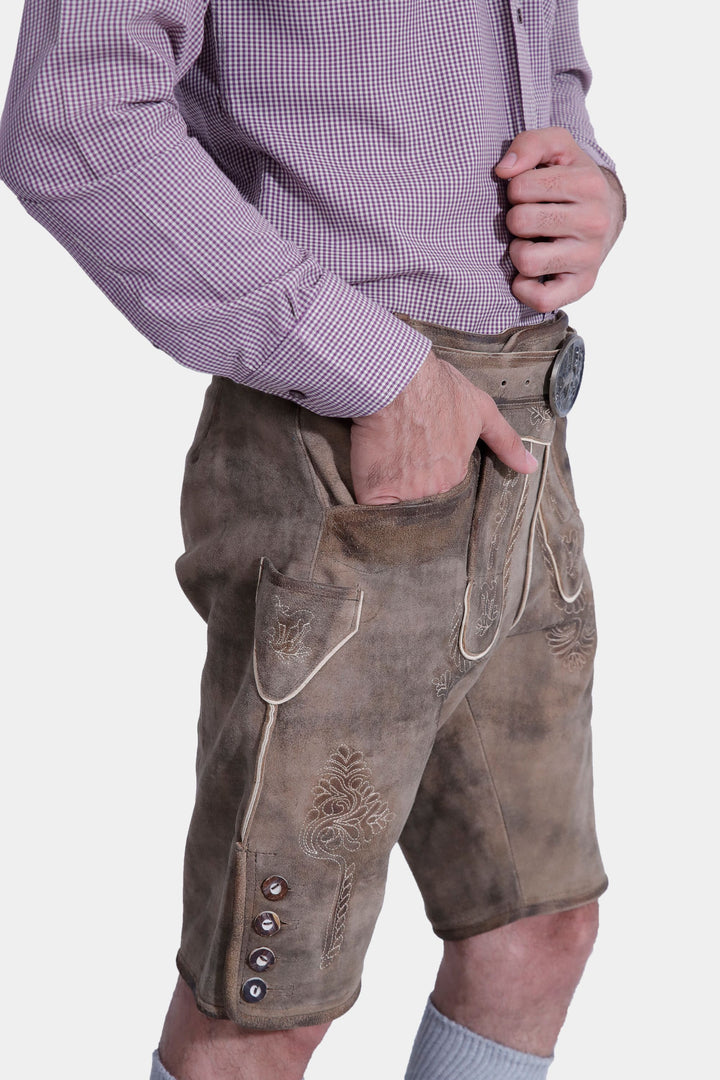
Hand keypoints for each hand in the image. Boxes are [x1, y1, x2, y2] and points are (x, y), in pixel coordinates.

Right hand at [350, 350, 536, 504]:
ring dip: (391, 505)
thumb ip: (506, 441)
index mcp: (456, 475)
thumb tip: (530, 466)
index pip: (445, 493)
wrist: (397, 380)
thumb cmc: (437, 388)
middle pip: (421, 505)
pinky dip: (368, 510)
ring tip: (382, 483)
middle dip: (412, 498)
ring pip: (397, 513)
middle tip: (400, 474)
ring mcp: (403, 494)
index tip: (419, 466)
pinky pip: (370, 512)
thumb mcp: (481, 409)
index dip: (430, 481)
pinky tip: (365, 498)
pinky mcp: (374, 492)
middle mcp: (434, 490)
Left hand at [495, 127, 624, 311]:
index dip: (515, 189)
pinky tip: (530, 273)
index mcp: (589, 183)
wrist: (607, 216)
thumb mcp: (558, 149)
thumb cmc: (571, 180)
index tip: (530, 193)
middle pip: (520, 222)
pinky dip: (525, 289)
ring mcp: (590, 257)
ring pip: (526, 260)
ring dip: (518, 251)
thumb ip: (530, 143)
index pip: (520, 187)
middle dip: (516, 219)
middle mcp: (595, 221)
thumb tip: (503, 170)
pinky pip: (541, 299)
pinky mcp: (582, 285)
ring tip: (532, 242)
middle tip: (530, 220)